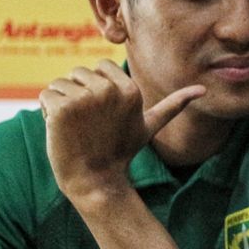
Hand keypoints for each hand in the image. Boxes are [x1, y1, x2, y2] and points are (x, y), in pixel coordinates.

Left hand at [38, 60, 203, 205]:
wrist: (95, 181)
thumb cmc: (120, 152)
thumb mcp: (149, 125)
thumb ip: (173, 105)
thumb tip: (203, 90)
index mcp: (130, 88)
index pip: (99, 67)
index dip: (95, 90)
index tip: (103, 115)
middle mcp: (107, 89)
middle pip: (77, 73)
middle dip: (76, 95)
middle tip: (89, 125)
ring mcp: (84, 99)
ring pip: (59, 84)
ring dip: (61, 105)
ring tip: (76, 129)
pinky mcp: (61, 108)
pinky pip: (45, 96)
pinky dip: (47, 114)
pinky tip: (61, 131)